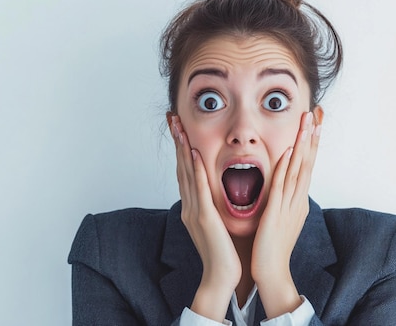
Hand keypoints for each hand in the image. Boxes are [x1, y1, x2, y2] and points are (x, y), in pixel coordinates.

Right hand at [169, 115, 240, 321]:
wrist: (220, 277)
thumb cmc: (222, 252)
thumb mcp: (216, 224)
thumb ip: (212, 206)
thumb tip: (215, 192)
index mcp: (192, 207)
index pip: (185, 172)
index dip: (181, 149)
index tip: (179, 129)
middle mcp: (189, 206)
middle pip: (181, 167)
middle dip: (177, 142)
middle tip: (173, 119)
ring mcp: (194, 211)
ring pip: (186, 174)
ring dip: (182, 148)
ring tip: (179, 127)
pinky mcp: (204, 218)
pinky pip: (199, 189)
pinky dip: (195, 170)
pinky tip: (193, 154)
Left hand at [251, 111, 320, 317]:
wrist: (271, 272)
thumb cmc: (272, 246)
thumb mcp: (280, 217)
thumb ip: (282, 200)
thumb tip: (285, 185)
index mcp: (297, 200)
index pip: (306, 165)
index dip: (311, 143)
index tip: (315, 122)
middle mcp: (297, 200)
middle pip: (308, 162)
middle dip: (312, 136)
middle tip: (316, 112)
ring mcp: (289, 206)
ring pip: (298, 169)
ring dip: (303, 145)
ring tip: (308, 123)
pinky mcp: (276, 214)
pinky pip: (282, 187)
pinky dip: (286, 168)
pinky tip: (289, 152)